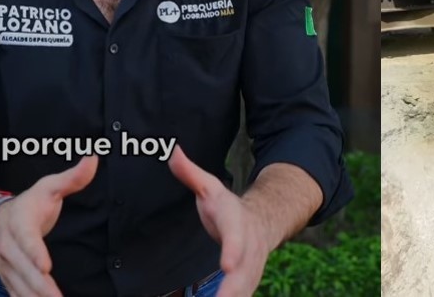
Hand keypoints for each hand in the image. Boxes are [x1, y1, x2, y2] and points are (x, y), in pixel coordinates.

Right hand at [0, 156, 98, 296]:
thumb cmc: (28, 204)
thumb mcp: (48, 186)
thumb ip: (72, 177)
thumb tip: (93, 159)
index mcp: (20, 223)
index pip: (27, 240)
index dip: (35, 254)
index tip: (46, 267)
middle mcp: (10, 247)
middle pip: (24, 268)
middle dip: (39, 284)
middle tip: (56, 296)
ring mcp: (7, 264)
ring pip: (19, 285)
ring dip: (34, 296)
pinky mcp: (9, 277)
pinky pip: (16, 293)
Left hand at [169, 147, 276, 296]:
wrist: (262, 221)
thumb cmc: (228, 208)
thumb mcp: (210, 187)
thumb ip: (190, 173)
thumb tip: (171, 151)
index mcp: (237, 222)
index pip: (235, 237)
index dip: (232, 250)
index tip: (226, 265)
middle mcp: (248, 248)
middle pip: (244, 271)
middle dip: (234, 288)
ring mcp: (251, 267)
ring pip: (244, 288)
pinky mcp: (247, 283)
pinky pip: (240, 296)